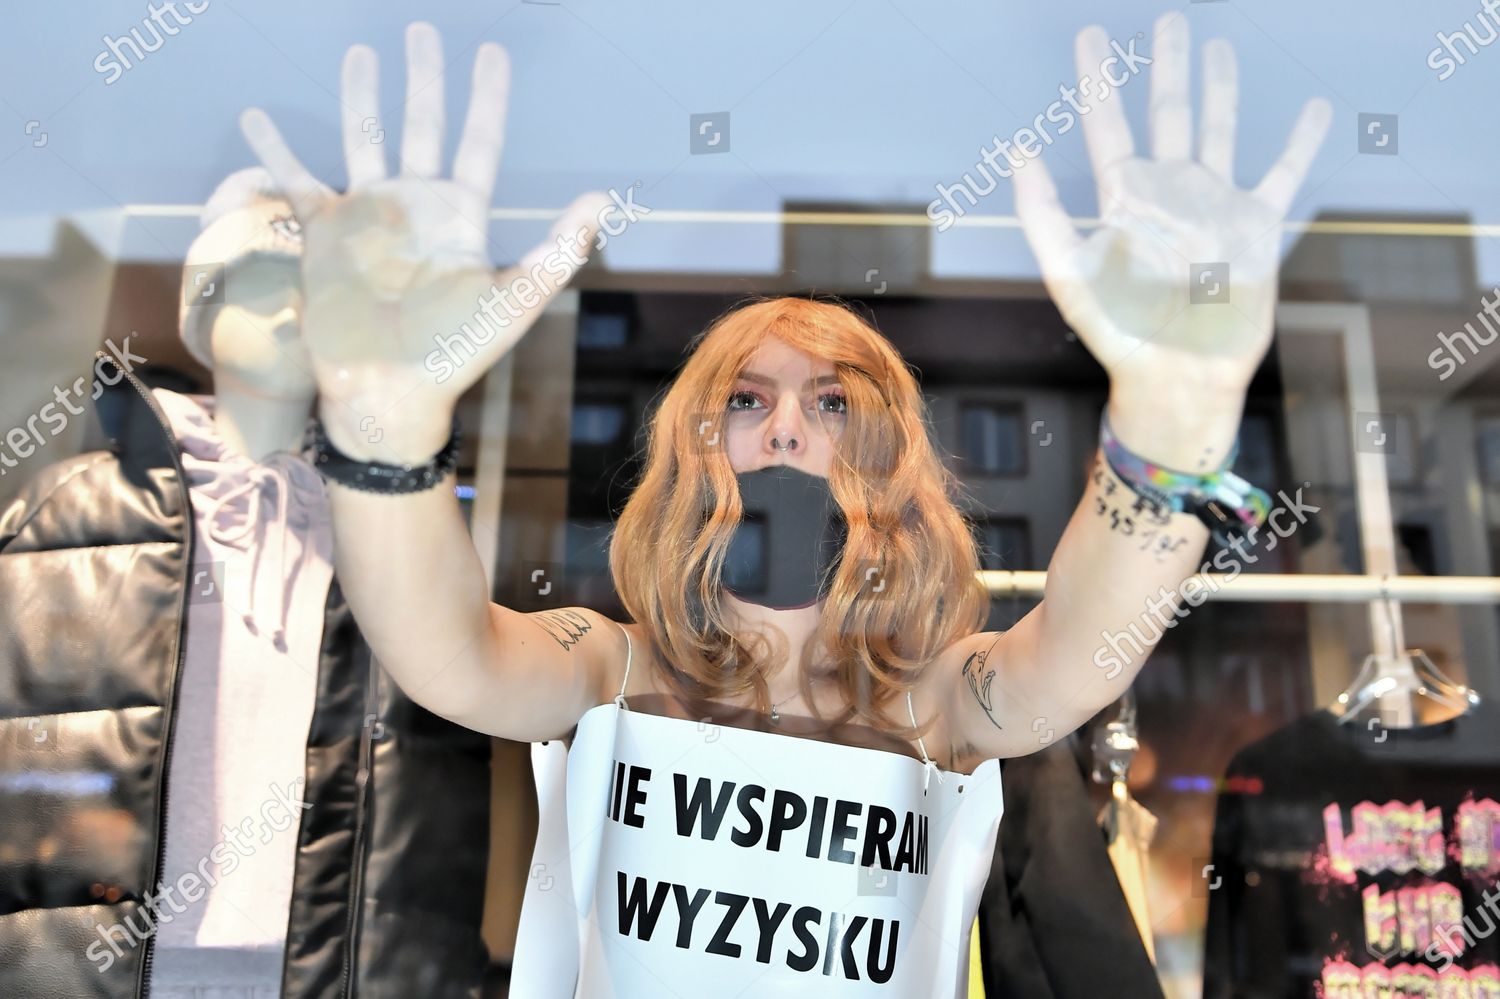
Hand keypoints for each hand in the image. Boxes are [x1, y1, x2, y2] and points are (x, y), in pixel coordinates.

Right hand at [239, 22, 613, 460]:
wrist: (391, 393)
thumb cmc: (457, 355)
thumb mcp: (516, 301)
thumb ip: (558, 248)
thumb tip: (603, 198)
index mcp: (461, 216)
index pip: (479, 141)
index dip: (487, 96)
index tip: (491, 52)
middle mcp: (416, 207)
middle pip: (421, 125)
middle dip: (423, 78)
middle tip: (423, 29)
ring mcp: (368, 216)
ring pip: (364, 138)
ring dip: (360, 95)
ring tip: (360, 52)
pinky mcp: (324, 234)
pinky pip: (296, 179)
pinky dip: (275, 149)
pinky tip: (256, 116)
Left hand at [1011, 13, 1330, 416]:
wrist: (1177, 378)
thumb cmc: (1119, 335)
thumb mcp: (1071, 275)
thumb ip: (1043, 216)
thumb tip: (1019, 152)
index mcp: (1122, 200)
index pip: (1106, 125)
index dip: (1097, 80)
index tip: (1091, 35)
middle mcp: (1168, 194)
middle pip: (1168, 114)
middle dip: (1166, 67)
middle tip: (1167, 22)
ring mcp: (1212, 207)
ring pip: (1219, 130)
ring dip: (1221, 88)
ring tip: (1220, 46)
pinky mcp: (1255, 229)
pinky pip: (1282, 174)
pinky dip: (1299, 142)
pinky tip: (1313, 108)